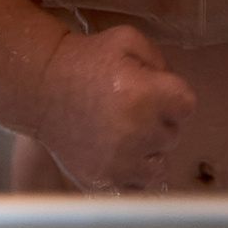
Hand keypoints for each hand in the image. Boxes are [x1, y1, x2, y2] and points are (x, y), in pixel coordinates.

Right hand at [34, 23, 194, 192]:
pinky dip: (131, 173)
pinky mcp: (103, 181)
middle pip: (172, 135)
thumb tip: (173, 91)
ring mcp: (120, 162)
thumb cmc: (85, 60)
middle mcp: (137, 133)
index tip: (152, 92)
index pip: (186, 106)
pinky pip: (136, 186)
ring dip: (148, 151)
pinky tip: (118, 154)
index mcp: (145, 96)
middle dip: (157, 122)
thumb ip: (159, 62)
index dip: (171, 97)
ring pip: (159, 165)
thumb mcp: (127, 40)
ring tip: (124, 134)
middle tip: (129, 109)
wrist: (40, 86)